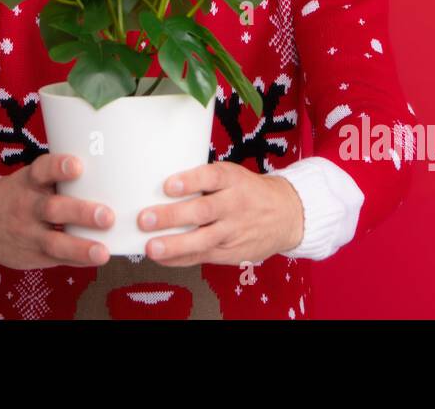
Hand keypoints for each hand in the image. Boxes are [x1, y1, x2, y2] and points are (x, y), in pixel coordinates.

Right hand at [0, 153, 113, 268]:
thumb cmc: (17, 195)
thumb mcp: (29, 179)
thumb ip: (57, 179)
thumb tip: (103, 175)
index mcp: (29, 182)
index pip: (42, 170)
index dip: (59, 167)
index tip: (77, 165)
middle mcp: (27, 206)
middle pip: (53, 209)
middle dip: (80, 212)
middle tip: (106, 215)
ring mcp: (28, 233)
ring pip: (54, 242)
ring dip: (80, 247)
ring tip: (102, 251)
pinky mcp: (31, 254)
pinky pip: (56, 259)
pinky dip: (77, 259)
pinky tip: (94, 258)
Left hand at [137, 161, 303, 265]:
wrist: (288, 214)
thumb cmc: (248, 191)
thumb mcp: (233, 176)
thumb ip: (203, 181)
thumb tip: (158, 185)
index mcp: (233, 180)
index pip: (212, 177)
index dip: (190, 181)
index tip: (168, 185)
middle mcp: (235, 205)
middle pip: (203, 210)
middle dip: (172, 216)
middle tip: (146, 219)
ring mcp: (234, 231)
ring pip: (203, 239)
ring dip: (175, 245)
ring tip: (152, 247)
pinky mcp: (232, 252)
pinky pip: (203, 257)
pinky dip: (180, 258)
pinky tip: (162, 258)